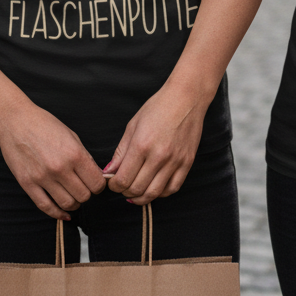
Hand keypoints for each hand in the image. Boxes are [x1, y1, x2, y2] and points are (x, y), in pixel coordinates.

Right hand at [0, 101, 106, 219]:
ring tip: (73, 197)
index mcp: (74, 153)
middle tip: (83, 188)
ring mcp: (42, 178)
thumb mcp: (71, 135)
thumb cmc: (45, 125)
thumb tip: (96, 175)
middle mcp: (60, 168)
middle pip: (83, 196)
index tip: (96, 183)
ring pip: (67, 204)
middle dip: (87, 194)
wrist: (15, 121)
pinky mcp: (28, 184)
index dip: (99, 185)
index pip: (96, 183)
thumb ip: (84, 157)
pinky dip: (57, 214)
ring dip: (74, 204)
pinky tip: (63, 213)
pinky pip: (45, 207)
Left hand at [103, 82, 207, 204]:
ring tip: (135, 193)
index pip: (122, 179)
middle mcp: (158, 156)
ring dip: (141, 197)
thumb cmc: (158, 107)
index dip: (114, 186)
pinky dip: (160, 194)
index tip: (113, 182)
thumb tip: (109, 171)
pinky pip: (172, 188)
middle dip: (125, 191)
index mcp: (141, 145)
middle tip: (123, 186)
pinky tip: (153, 188)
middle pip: (136, 189)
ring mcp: (175, 161)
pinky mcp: (187, 163)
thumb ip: (121, 151)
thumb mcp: (133, 125)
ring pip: (154, 193)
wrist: (187, 98)